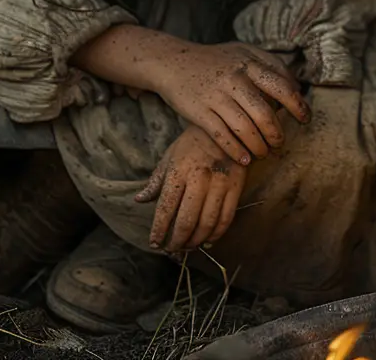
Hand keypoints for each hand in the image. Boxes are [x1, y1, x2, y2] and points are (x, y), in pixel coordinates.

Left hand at [136, 126, 247, 252]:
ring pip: (207, 223)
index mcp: (179, 171)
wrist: (226, 126)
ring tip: (189, 247)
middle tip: (172, 249)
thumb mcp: (170, 156)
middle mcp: (199, 179)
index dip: (159, 230)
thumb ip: (156, 180)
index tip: (155, 244)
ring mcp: (220, 183)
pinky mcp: (237, 186)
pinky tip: (209, 240)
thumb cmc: (193, 142)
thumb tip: (139, 200)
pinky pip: (226, 217)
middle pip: (186, 221)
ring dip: (196, 241)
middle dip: (177, 241)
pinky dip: (217, 234)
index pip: (165, 209)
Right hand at [148, 42, 310, 165]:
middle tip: (280, 143)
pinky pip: (222, 136)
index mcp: (249, 63)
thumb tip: (296, 87)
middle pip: (264, 112)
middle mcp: (234, 78)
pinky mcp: (199, 111)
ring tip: (264, 154)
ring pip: (245, 128)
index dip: (297, 105)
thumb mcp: (243, 52)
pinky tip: (245, 160)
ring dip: (259, 146)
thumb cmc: (216, 60)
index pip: (282, 86)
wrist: (173, 62)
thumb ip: (269, 65)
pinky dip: (236, 151)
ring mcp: (216, 95)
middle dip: (276, 133)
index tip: (305, 119)